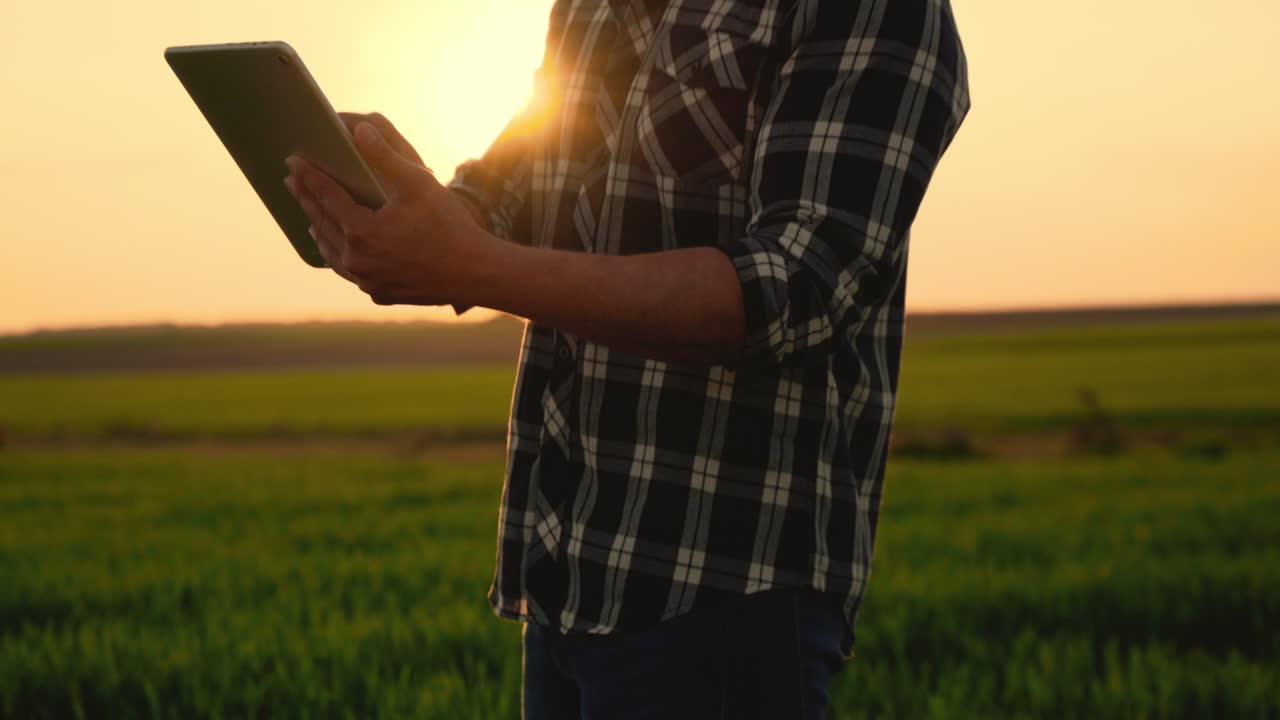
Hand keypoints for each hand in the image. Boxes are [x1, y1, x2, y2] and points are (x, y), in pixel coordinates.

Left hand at [283, 120, 495, 306]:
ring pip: (332, 253)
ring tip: (307, 216)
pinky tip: (338, 250)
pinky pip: (350, 273)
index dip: (308, 174)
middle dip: (305, 199)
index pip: (326, 196)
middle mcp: (358, 261)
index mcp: (362, 232)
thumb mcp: (418, 183)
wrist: (476, 273)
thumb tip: (359, 129)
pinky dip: (339, 256)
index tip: (293, 160)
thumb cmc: (450, 226)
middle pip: (321, 224)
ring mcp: (368, 281)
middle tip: (291, 180)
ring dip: (317, 230)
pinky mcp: (380, 294)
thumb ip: (385, 156)